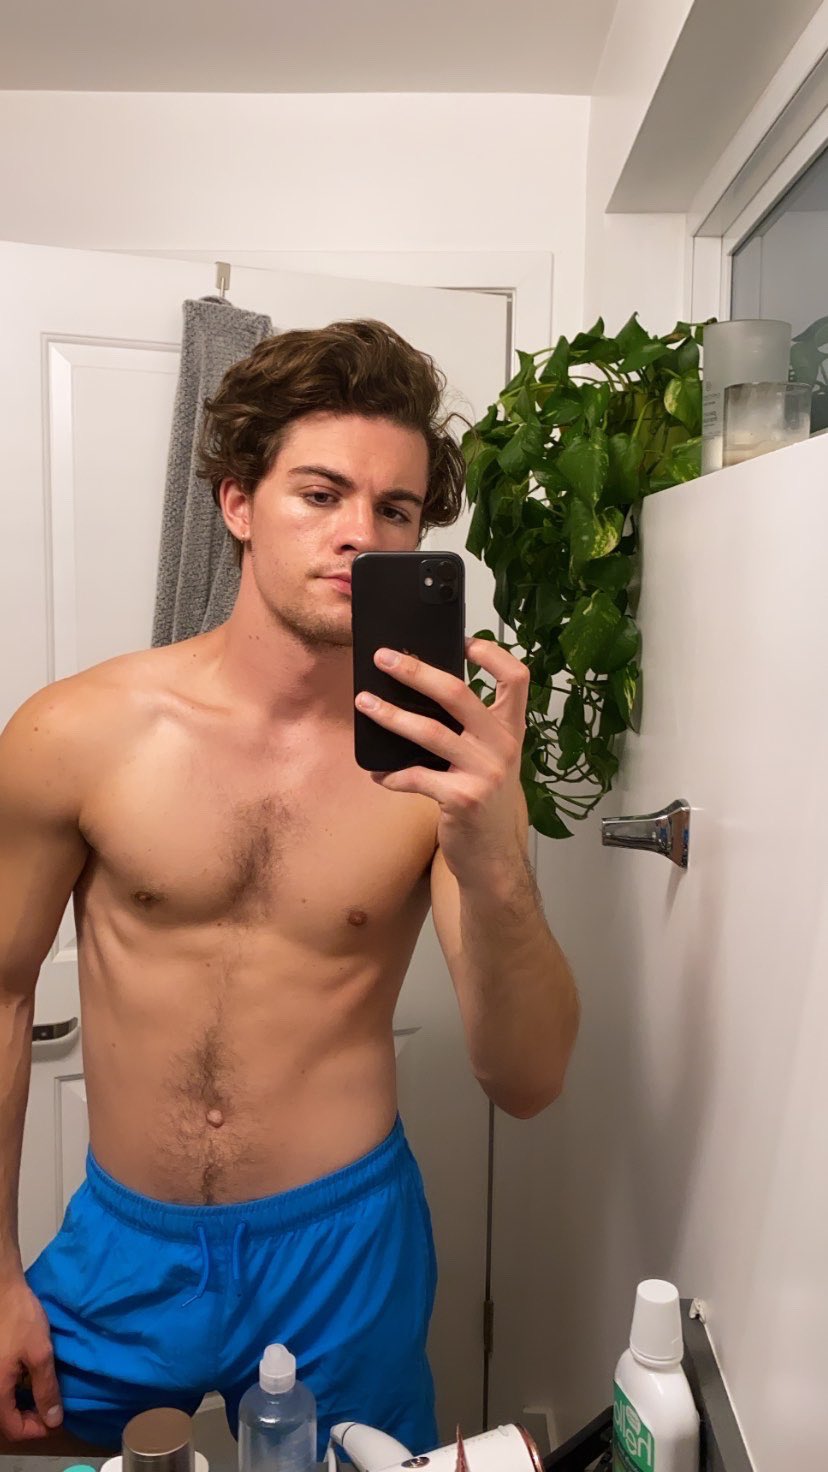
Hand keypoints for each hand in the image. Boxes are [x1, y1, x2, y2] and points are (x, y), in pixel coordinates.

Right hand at [0, 1276, 61, 1439]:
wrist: (2, 1289)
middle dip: (30, 1419)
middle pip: (6, 1420)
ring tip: (45, 1393)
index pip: (13, 1429)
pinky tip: (31, 1378)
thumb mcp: (40, 1353)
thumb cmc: (21, 1320)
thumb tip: (54, 1421)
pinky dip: (16, 1391)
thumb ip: (46, 1389)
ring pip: (4, 1405)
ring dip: (23, 1405)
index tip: (57, 1419)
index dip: (37, 1430)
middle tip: (52, 1407)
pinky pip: (2, 1388)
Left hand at [354, 636, 529, 880]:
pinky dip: (391, 774)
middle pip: (458, 694)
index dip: (493, 653)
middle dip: (415, 671)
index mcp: (511, 729)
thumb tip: (421, 689)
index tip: (464, 640)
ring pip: (430, 732)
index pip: (517, 678)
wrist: (494, 857)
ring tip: (364, 703)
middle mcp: (503, 746)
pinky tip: (376, 774)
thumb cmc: (485, 799)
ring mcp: (484, 773)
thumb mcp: (490, 758)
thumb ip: (472, 728)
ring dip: (390, 715)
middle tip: (383, 658)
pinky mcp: (462, 799)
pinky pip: (415, 777)